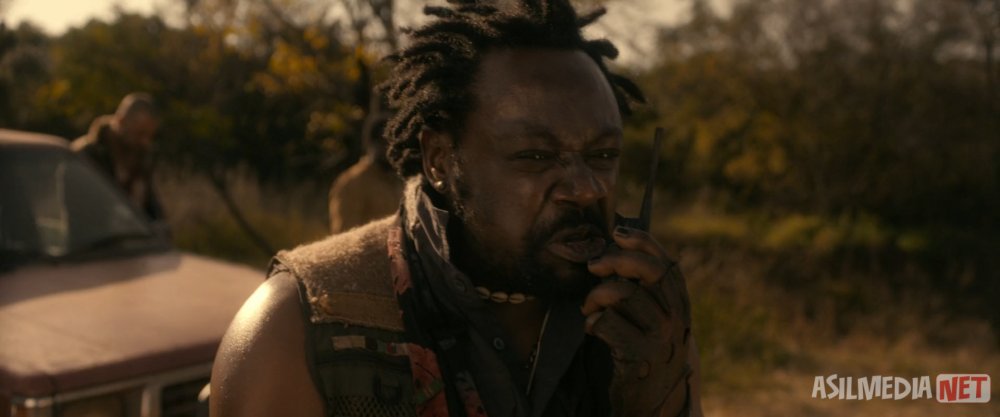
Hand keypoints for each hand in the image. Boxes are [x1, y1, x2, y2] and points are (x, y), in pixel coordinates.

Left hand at [582, 225, 692, 416]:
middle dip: (615, 260)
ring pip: (622, 294)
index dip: (643, 242)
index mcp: (680, 304)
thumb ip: (642, 289)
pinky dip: (592, 322)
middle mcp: (676, 318)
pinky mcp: (639, 356)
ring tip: (588, 309)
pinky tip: (592, 329)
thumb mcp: (650, 319)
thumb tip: (617, 246)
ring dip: (595, 297)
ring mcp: (660, 338)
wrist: (645, 403)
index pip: (666, 263)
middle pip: (648, 271)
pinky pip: (607, 323)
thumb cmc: (640, 352)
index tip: (617, 233)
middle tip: (593, 266)